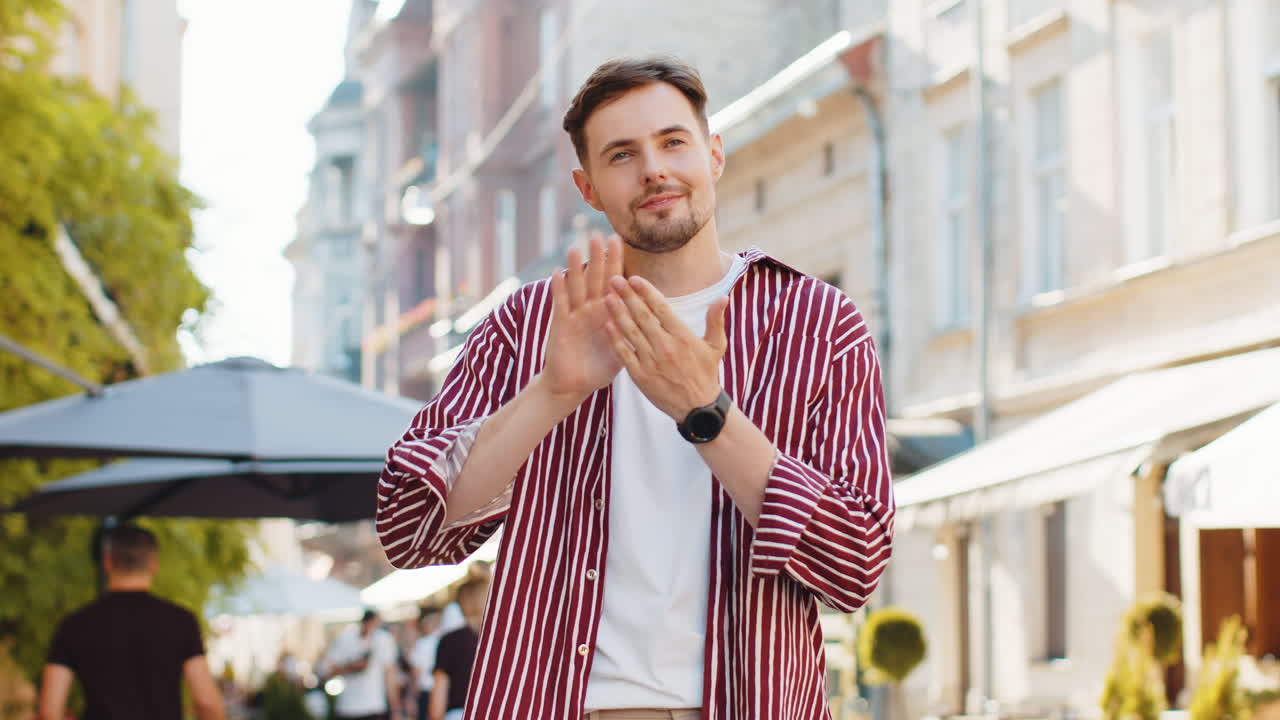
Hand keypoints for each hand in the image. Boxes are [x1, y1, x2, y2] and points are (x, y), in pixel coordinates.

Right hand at [541, 233, 624, 402]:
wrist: (573, 385)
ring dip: (575, 268)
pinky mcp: (560, 326)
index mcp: (608, 312)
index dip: (616, 262)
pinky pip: (560, 305)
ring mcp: (574, 315)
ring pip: (576, 287)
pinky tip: (556, 273)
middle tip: (597, 234)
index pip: (614, 282)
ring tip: (576, 247)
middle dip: (596, 257)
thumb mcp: (623, 348)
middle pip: (595, 278)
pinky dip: (558, 289)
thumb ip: (635, 332)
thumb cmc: (599, 367)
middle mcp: (591, 309)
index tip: (618, 240)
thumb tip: (658, 321)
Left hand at [603, 275, 728, 421]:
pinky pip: (625, 354)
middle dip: (627, 296)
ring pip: (631, 333)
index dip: (646, 292)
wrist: (698, 408)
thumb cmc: (706, 373)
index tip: (634, 278)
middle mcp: (666, 347)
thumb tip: (723, 297)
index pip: (661, 308)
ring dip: (617, 314)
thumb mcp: (716, 346)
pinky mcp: (641, 376)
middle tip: (614, 279)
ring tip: (606, 297)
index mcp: (683, 336)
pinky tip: (607, 325)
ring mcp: (651, 362)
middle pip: (642, 316)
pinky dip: (616, 340)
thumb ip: (716, 320)